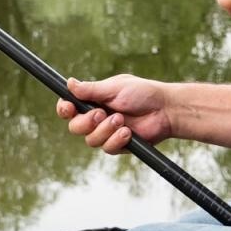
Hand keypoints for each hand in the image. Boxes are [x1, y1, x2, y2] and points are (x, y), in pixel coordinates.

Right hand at [55, 75, 173, 154]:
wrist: (165, 110)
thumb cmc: (142, 93)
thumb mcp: (114, 88)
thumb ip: (91, 90)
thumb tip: (69, 83)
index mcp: (93, 101)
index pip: (69, 108)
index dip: (64, 109)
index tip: (68, 108)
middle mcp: (97, 118)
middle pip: (75, 127)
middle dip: (86, 122)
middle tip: (101, 114)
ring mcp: (106, 132)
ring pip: (90, 140)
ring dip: (105, 130)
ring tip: (121, 120)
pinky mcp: (118, 145)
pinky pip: (107, 148)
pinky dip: (116, 139)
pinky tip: (128, 132)